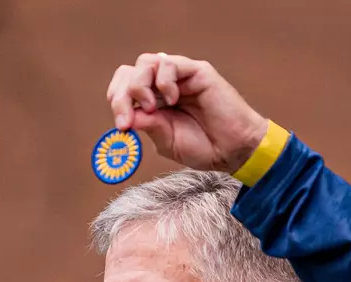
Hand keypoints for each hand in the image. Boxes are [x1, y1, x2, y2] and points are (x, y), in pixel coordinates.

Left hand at [106, 54, 267, 172]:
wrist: (233, 150)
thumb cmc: (204, 147)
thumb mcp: (167, 142)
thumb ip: (148, 126)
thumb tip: (127, 115)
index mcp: (154, 103)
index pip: (124, 89)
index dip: (117, 102)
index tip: (122, 127)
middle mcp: (163, 86)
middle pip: (130, 72)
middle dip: (122, 95)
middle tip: (127, 119)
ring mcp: (179, 77)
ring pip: (145, 62)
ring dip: (140, 86)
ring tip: (152, 108)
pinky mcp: (196, 71)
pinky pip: (169, 64)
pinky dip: (164, 81)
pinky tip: (173, 99)